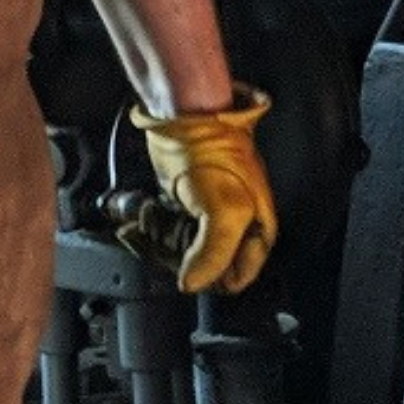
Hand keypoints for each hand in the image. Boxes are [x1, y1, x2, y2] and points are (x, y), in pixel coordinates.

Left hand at [131, 87, 277, 293]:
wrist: (187, 118)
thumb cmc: (216, 156)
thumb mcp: (225, 210)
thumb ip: (214, 253)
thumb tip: (193, 285)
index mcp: (258, 231)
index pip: (238, 277)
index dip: (213, 277)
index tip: (191, 270)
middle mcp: (236, 228)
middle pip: (208, 267)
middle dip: (183, 258)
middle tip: (169, 241)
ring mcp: (208, 217)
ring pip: (185, 252)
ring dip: (163, 244)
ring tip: (154, 224)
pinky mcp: (184, 207)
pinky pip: (168, 233)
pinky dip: (153, 231)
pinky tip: (145, 221)